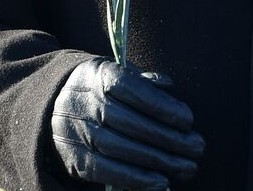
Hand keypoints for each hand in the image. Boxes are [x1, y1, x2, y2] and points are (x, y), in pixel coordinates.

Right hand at [51, 57, 204, 189]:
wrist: (54, 104)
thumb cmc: (103, 87)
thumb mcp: (120, 71)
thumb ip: (145, 79)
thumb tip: (168, 85)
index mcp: (102, 76)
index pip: (133, 90)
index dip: (162, 106)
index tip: (189, 121)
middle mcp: (87, 104)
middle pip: (130, 123)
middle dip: (168, 138)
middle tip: (198, 147)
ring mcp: (78, 133)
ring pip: (121, 149)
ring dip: (158, 161)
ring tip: (187, 167)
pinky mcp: (75, 159)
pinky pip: (106, 171)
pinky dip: (134, 178)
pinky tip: (160, 182)